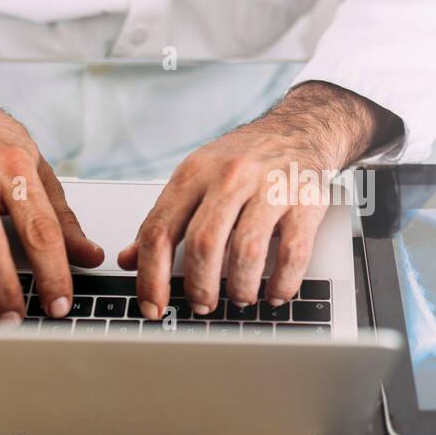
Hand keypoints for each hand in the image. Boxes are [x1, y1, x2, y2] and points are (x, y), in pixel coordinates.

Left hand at [117, 81, 399, 318]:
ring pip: (246, 251)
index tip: (153, 305)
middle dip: (199, 286)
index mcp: (195, 173)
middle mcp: (230, 177)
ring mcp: (270, 188)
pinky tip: (274, 293)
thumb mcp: (195, 178)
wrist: (299, 129)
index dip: (151, 277)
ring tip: (238, 298)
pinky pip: (292, 252)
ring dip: (239, 288)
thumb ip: (164, 218)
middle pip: (203, 243)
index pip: (159, 230)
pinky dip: (281, 283)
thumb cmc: (244, 158)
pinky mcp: (305, 201)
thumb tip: (130, 259)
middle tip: (201, 305)